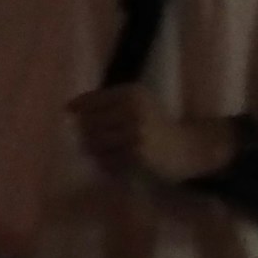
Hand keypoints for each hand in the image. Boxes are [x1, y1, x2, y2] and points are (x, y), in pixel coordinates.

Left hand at [68, 88, 234, 187]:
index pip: (90, 101)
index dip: (76, 110)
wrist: (189, 149)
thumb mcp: (138, 104)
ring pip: (94, 142)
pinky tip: (113, 163)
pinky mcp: (137, 155)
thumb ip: (108, 103)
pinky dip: (105, 163)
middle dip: (84, 133)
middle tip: (86, 140)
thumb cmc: (158, 125)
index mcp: (132, 93)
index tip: (70, 116)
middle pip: (88, 123)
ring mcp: (135, 134)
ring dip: (92, 150)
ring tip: (99, 152)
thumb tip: (68, 110)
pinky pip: (107, 159)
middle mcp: (133, 111)